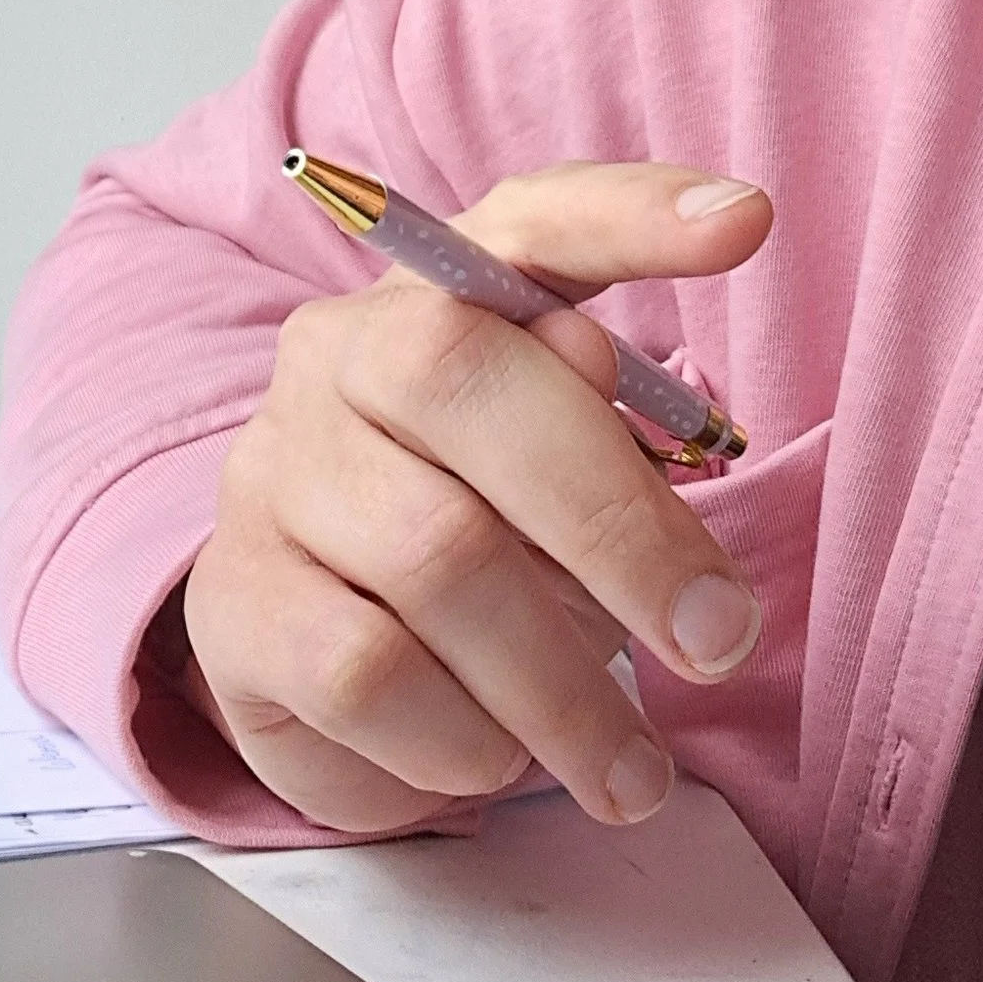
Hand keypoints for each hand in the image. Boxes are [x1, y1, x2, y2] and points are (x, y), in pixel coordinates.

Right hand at [181, 162, 772, 833]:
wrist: (324, 654)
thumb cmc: (491, 536)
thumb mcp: (568, 478)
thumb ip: (604, 422)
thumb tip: (600, 367)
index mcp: (450, 294)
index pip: (532, 219)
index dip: (631, 213)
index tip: (748, 221)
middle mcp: (342, 352)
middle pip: (464, 380)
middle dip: (620, 525)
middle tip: (721, 641)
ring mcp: (275, 471)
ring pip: (434, 555)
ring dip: (563, 685)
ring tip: (632, 768)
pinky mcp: (234, 602)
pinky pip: (369, 672)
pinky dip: (463, 739)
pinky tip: (496, 758)